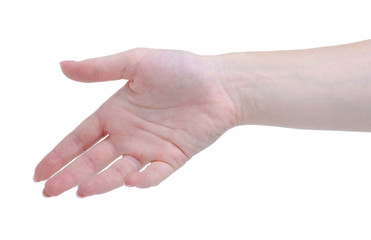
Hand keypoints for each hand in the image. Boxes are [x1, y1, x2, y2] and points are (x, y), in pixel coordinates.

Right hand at [34, 48, 237, 196]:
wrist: (220, 83)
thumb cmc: (181, 68)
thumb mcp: (136, 63)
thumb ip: (100, 69)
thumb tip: (62, 66)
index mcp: (116, 113)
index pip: (79, 138)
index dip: (59, 155)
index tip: (38, 173)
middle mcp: (129, 134)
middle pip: (92, 160)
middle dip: (69, 176)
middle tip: (48, 192)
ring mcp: (150, 148)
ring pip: (118, 171)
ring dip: (100, 183)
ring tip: (79, 192)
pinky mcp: (172, 157)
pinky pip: (155, 174)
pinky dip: (142, 180)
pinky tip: (128, 181)